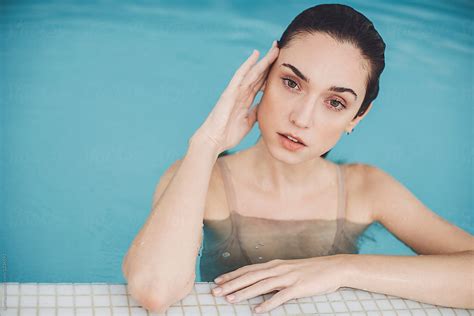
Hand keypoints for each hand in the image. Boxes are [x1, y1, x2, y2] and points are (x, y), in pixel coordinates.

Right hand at [190, 40, 279, 153]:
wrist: (214, 140)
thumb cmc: (228, 134)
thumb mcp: (248, 123)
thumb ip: (255, 112)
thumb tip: (263, 106)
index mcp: (245, 100)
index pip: (260, 83)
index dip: (270, 73)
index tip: (281, 64)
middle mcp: (241, 92)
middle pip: (258, 74)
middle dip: (269, 61)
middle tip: (279, 48)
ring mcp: (235, 91)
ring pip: (252, 72)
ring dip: (263, 60)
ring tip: (274, 48)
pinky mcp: (230, 92)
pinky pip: (240, 76)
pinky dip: (248, 65)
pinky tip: (255, 55)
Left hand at [211, 256, 347, 313]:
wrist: (333, 268)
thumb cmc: (311, 271)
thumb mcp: (289, 270)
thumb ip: (274, 277)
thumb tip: (259, 285)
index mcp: (275, 265)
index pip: (248, 270)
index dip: (232, 275)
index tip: (217, 281)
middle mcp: (278, 269)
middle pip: (250, 276)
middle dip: (231, 284)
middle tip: (216, 291)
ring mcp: (288, 278)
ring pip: (261, 285)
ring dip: (244, 292)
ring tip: (231, 299)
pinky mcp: (298, 287)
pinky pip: (281, 296)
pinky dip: (268, 303)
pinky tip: (258, 310)